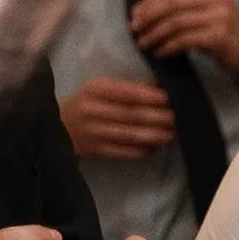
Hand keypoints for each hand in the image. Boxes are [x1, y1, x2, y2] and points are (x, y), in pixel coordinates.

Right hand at [60, 76, 177, 161]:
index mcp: (95, 89)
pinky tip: (158, 145)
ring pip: (132, 135)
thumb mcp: (101, 88)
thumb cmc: (87, 102)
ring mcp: (93, 132)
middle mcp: (92, 110)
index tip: (172, 98)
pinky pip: (126, 152)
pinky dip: (145, 149)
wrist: (57, 125)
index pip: (128, 93)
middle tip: (181, 117)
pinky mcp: (96, 150)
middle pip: (133, 115)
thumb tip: (161, 87)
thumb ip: (128, 87)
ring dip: (157, 135)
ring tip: (175, 133)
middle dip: (160, 117)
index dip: (152, 97)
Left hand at [127, 0, 238, 84]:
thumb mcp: (209, 8)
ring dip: (155, 34)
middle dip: (149, 16)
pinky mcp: (218, 36)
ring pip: (175, 22)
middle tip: (134, 29)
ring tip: (143, 44)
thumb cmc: (226, 30)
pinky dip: (168, 47)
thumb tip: (145, 9)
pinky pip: (184, 40)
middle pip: (172, 3)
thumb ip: (185, 3)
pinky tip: (160, 53)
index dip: (150, 1)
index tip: (135, 13)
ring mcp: (220, 16)